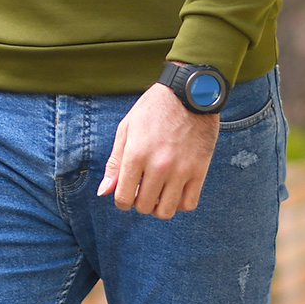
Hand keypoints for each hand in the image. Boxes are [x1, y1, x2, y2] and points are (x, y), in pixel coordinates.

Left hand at [97, 83, 219, 217]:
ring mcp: (181, 170)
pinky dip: (179, 203)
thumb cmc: (154, 108)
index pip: (123, 198)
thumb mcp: (127, 128)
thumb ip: (115, 162)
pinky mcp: (200, 170)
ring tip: (158, 192)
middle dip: (139, 201)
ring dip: (158, 206)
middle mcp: (158, 165)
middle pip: (144, 206)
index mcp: (136, 154)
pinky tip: (175, 190)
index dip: (121, 200)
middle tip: (143, 187)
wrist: (189, 92)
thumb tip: (104, 191)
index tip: (126, 193)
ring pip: (165, 211)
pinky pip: (188, 204)